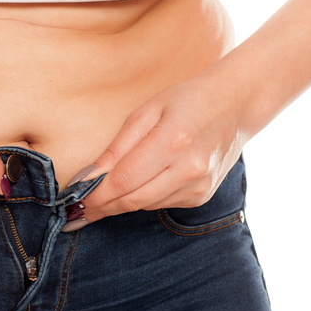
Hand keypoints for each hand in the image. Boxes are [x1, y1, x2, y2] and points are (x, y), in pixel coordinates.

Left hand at [65, 75, 250, 229]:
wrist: (236, 105)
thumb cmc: (186, 101)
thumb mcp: (146, 111)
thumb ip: (117, 147)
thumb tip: (89, 177)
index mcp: (172, 141)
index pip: (123, 180)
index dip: (96, 193)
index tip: (74, 199)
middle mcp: (189, 169)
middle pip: (132, 199)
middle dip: (102, 206)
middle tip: (79, 209)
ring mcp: (198, 185)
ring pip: (145, 205)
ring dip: (120, 203)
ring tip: (100, 198)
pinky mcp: (202, 195)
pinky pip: (161, 203)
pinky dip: (144, 197)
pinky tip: (139, 185)